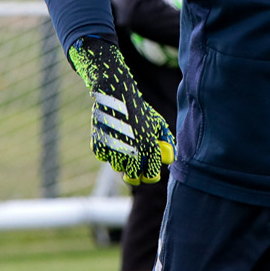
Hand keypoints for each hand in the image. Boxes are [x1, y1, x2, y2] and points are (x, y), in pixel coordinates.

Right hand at [67, 39, 174, 183]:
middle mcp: (132, 150)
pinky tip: (112, 138)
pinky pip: (104, 157)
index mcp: (148, 146)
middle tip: (135, 170)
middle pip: (132, 177)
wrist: (117, 93)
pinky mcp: (99, 144)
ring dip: (121, 161)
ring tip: (123, 145)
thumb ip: (166, 141)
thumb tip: (171, 159)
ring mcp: (114, 148)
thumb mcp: (157, 123)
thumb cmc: (140, 110)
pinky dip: (107, 151)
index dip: (150, 176)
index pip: (150, 174)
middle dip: (135, 174)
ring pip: (118, 166)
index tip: (149, 174)